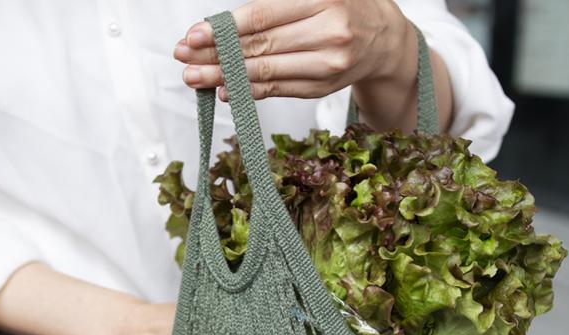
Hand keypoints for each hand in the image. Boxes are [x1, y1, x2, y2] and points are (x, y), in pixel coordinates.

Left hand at [174, 0, 415, 101]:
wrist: (385, 39)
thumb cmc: (343, 7)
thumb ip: (278, 2)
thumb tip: (226, 21)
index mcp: (323, 0)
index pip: (264, 16)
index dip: (226, 27)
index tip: (195, 33)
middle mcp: (328, 33)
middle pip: (260, 46)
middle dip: (215, 54)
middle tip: (183, 56)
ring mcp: (327, 65)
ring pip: (266, 72)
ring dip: (223, 77)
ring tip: (193, 76)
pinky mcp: (322, 87)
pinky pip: (278, 89)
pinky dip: (248, 91)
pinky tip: (223, 90)